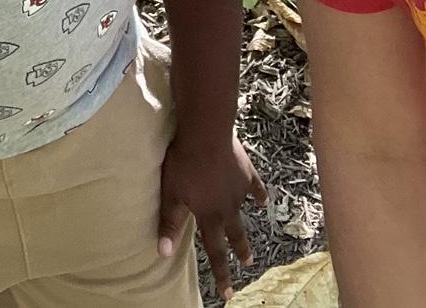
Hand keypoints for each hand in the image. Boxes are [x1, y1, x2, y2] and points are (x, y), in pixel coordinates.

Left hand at [157, 130, 266, 301]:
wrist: (206, 133)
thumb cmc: (184, 163)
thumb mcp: (171, 194)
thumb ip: (170, 223)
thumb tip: (164, 253)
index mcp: (210, 215)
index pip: (215, 251)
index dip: (221, 273)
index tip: (227, 293)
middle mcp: (228, 208)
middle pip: (235, 235)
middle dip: (240, 252)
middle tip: (247, 264)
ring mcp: (240, 190)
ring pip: (244, 213)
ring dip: (245, 226)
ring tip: (250, 239)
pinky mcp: (246, 172)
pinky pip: (255, 187)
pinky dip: (258, 195)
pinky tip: (261, 199)